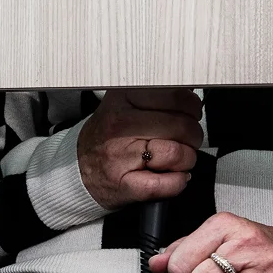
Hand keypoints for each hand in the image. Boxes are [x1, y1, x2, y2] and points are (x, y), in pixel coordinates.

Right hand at [76, 88, 202, 208]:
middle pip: (181, 125)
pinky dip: (178, 182)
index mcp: (122, 98)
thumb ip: (157, 93)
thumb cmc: (110, 135)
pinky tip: (175, 176)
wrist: (79, 168)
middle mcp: (120, 124)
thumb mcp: (126, 103)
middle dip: (193, 135)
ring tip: (180, 157)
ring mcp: (121, 156)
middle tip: (187, 138)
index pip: (175, 95)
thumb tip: (192, 88)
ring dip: (188, 158)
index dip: (192, 106)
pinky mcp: (125, 185)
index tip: (190, 112)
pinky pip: (167, 183)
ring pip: (177, 153)